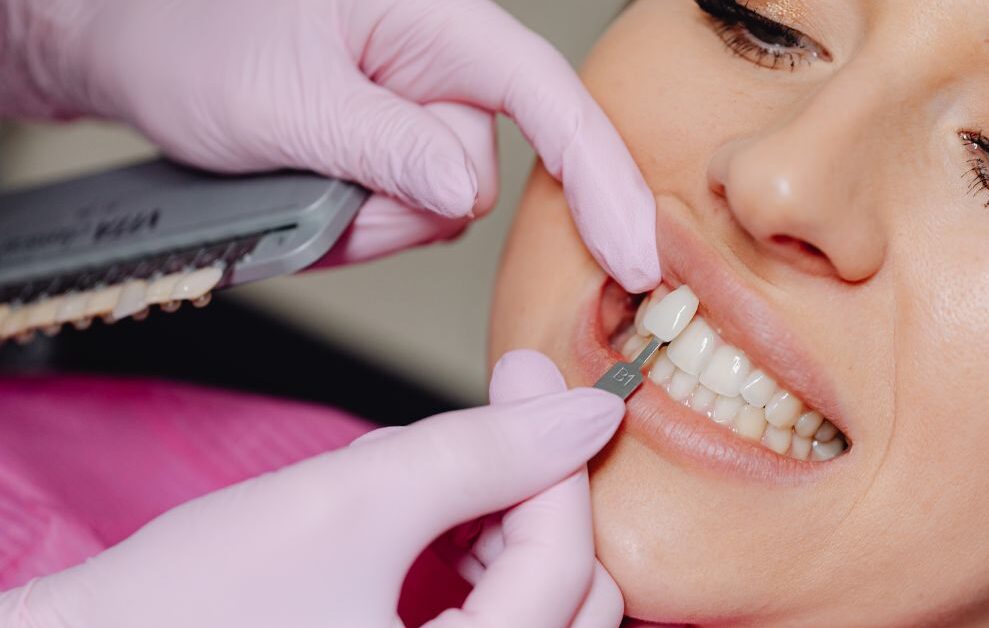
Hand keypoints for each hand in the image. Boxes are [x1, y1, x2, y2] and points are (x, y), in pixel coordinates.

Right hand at [1, 351, 625, 627]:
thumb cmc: (183, 609)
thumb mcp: (348, 505)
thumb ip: (478, 455)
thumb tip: (582, 414)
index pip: (565, 568)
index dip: (556, 456)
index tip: (529, 376)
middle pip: (568, 598)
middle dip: (532, 496)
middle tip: (496, 419)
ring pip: (527, 606)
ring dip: (494, 526)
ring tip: (419, 478)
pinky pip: (477, 620)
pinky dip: (458, 560)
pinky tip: (410, 523)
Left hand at [39, 0, 659, 290]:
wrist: (132, 45)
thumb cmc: (193, 34)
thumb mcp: (284, 97)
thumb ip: (385, 146)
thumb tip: (465, 195)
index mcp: (439, 23)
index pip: (548, 101)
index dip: (600, 179)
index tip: (634, 257)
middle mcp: (443, 69)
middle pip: (475, 181)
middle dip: (398, 206)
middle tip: (314, 181)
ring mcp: (418, 116)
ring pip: (433, 213)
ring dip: (363, 219)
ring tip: (294, 175)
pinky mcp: (395, 153)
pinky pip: (399, 219)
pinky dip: (351, 225)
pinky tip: (304, 189)